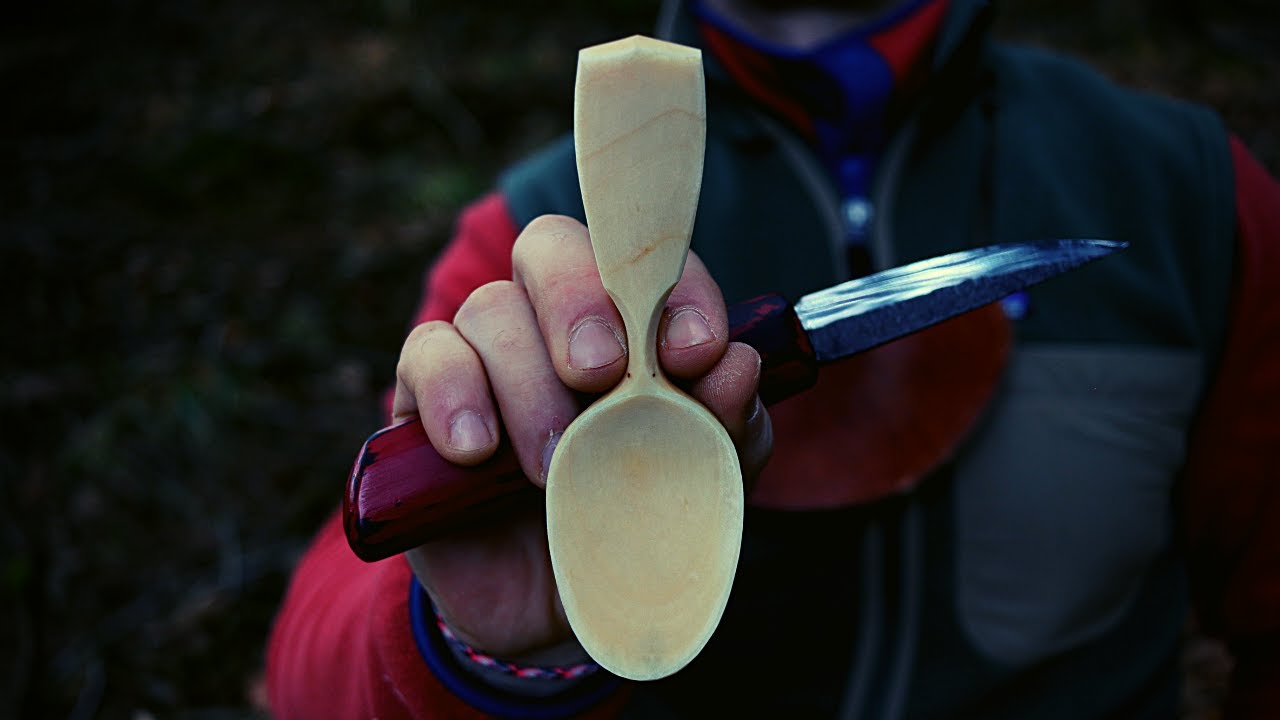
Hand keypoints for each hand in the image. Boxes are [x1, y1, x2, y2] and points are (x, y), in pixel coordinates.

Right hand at [392, 214, 771, 659]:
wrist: (550, 607)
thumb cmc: (627, 524)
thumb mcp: (693, 485)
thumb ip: (723, 427)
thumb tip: (739, 364)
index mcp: (624, 326)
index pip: (643, 265)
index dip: (672, 288)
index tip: (695, 350)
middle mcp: (549, 323)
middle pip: (550, 247)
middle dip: (581, 304)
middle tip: (600, 375)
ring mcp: (483, 355)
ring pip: (492, 309)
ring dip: (528, 384)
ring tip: (549, 467)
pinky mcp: (424, 398)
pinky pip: (426, 356)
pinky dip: (455, 394)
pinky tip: (476, 450)